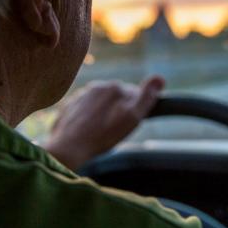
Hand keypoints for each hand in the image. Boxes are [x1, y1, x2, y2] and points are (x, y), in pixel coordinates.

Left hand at [44, 76, 163, 169]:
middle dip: (119, 111)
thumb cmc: (103, 136)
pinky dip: (88, 118)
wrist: (68, 148)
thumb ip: (146, 97)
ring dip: (104, 114)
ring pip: (101, 103)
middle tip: (115, 131)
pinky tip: (87, 132)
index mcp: (115, 86)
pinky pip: (85, 109)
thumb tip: (159, 78)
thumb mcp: (132, 118)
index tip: (129, 124)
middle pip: (117, 98)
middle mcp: (97, 86)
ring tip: (100, 133)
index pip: (134, 95)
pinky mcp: (69, 106)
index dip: (136, 110)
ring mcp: (81, 95)